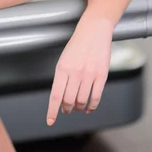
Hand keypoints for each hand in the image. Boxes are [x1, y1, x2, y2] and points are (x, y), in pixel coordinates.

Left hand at [46, 9, 113, 125]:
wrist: (94, 31)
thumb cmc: (77, 45)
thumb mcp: (64, 59)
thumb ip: (62, 78)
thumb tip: (60, 98)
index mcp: (62, 68)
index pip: (55, 96)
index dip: (52, 111)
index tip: (50, 121)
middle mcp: (75, 73)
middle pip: (69, 101)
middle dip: (67, 109)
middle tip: (67, 110)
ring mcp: (89, 75)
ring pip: (82, 101)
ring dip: (79, 108)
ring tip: (78, 107)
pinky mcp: (101, 76)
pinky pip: (96, 97)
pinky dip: (92, 106)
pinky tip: (89, 107)